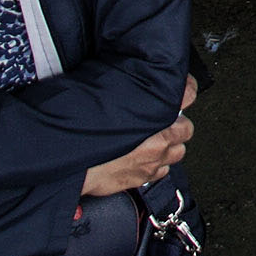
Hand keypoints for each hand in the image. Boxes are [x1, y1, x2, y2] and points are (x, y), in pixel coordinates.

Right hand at [83, 79, 196, 197]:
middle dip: (175, 125)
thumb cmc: (83, 136)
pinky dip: (156, 165)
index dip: (185, 90)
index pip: (187, 95)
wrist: (69, 166)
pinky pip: (160, 172)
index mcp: (152, 118)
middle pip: (186, 129)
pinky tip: (143, 159)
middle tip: (162, 120)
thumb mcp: (106, 99)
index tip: (182, 89)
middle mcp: (158, 143)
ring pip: (177, 153)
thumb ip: (125, 91)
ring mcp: (151, 163)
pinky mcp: (141, 179)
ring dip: (168, 147)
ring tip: (154, 141)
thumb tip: (130, 77)